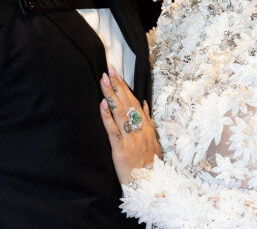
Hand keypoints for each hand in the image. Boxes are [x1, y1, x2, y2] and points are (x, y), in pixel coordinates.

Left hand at [100, 65, 161, 184]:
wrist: (151, 187)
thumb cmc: (151, 165)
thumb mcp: (154, 141)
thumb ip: (148, 121)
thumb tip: (144, 104)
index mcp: (147, 127)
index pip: (134, 101)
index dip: (125, 86)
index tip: (117, 73)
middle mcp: (140, 129)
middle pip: (127, 103)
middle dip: (117, 84)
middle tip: (109, 69)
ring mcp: (131, 139)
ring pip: (120, 112)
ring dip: (111, 95)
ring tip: (103, 80)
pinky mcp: (121, 150)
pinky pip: (113, 131)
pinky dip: (107, 117)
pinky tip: (102, 105)